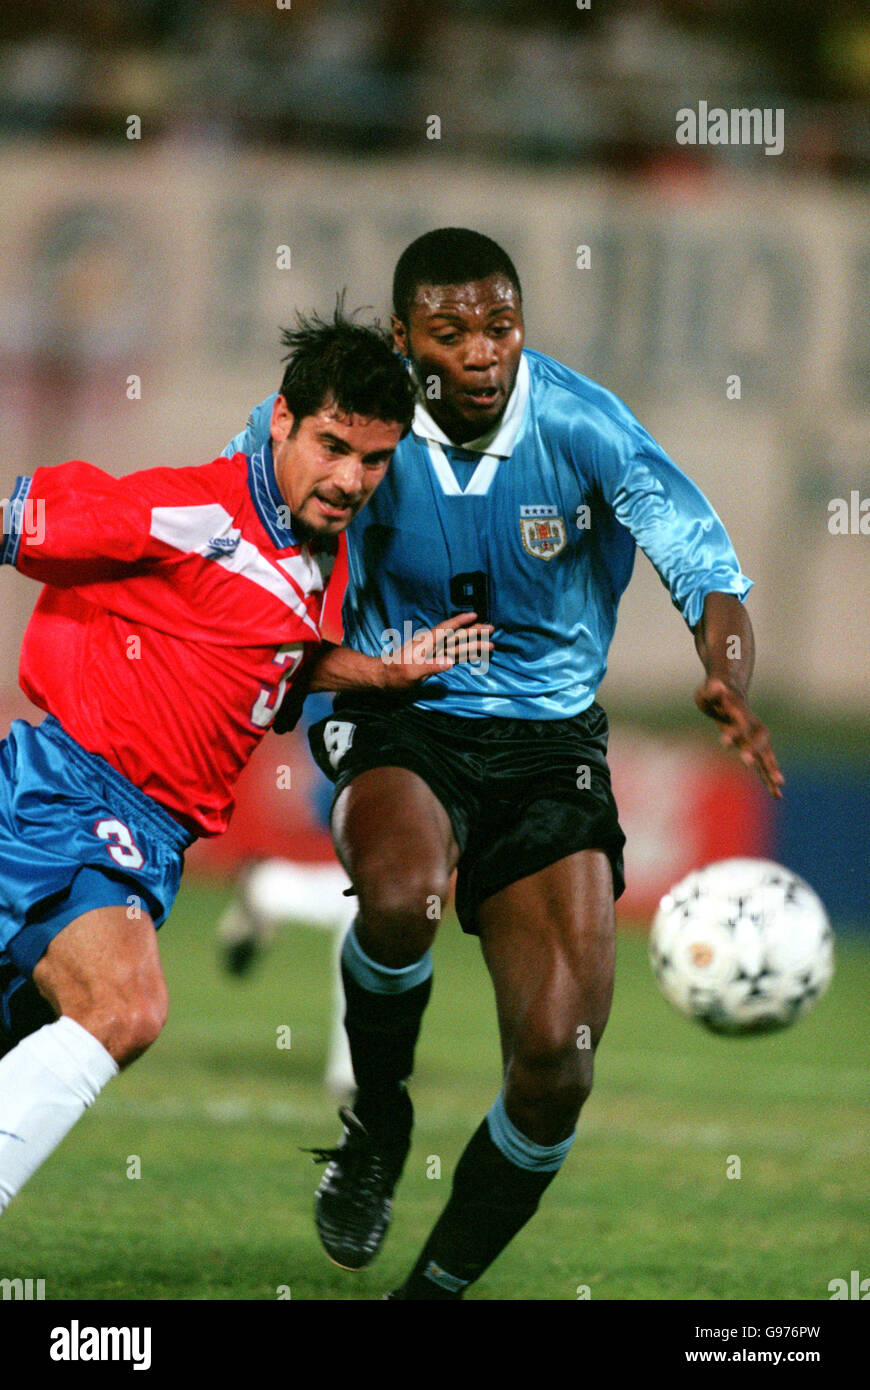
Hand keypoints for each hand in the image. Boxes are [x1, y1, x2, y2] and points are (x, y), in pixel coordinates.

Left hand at [383, 612, 493, 690]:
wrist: (383, 678)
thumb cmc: (395, 675)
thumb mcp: (411, 673)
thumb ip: (430, 667)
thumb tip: (450, 662)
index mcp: (426, 643)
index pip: (446, 629)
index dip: (460, 621)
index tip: (474, 615)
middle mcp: (432, 645)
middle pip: (456, 636)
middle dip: (474, 632)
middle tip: (492, 628)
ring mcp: (433, 653)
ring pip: (457, 646)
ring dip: (473, 644)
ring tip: (490, 642)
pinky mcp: (433, 661)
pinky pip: (453, 654)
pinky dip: (465, 653)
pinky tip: (473, 653)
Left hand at [693, 676, 783, 798]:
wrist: (729, 691)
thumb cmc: (715, 692)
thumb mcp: (709, 690)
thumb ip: (714, 691)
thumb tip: (718, 686)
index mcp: (741, 714)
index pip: (739, 725)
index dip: (733, 733)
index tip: (725, 743)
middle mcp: (752, 727)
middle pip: (758, 742)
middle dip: (755, 753)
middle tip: (748, 765)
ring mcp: (755, 738)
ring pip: (766, 756)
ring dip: (771, 771)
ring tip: (778, 788)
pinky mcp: (753, 746)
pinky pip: (764, 764)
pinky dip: (769, 777)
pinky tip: (777, 793)